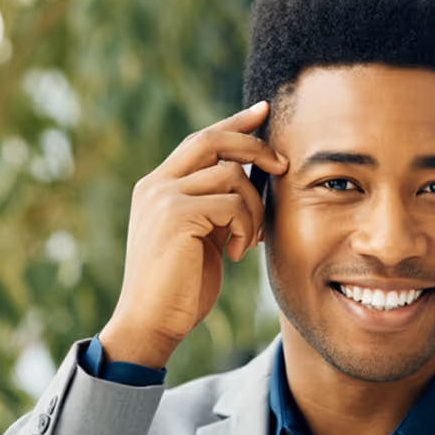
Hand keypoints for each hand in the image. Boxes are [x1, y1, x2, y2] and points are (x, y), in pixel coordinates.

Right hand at [100, 101, 287, 367]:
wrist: (151, 322)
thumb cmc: (180, 289)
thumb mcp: (201, 239)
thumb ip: (215, 208)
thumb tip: (249, 182)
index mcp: (158, 187)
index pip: (201, 140)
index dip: (235, 123)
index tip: (263, 111)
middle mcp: (156, 185)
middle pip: (213, 140)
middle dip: (254, 146)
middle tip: (283, 166)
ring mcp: (163, 198)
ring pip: (231, 175)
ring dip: (254, 208)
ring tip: (250, 240)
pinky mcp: (176, 215)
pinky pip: (231, 203)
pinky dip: (245, 226)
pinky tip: (237, 254)